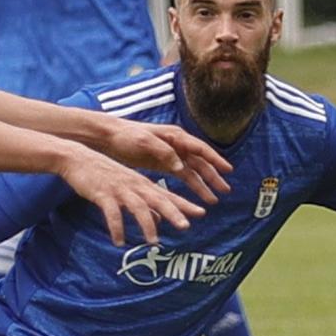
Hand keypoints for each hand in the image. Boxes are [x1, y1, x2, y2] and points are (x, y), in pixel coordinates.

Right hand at [56, 146, 202, 246]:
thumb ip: (143, 204)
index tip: (202, 213)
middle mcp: (135, 186)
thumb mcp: (127, 187)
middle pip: (158, 200)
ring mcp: (119, 190)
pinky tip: (119, 242)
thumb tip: (158, 221)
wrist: (78, 159)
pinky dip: (116, 228)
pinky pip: (112, 213)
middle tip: (186, 226)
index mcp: (142, 185)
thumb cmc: (104, 175)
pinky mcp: (103, 194)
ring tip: (154, 242)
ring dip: (147, 225)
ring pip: (138, 207)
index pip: (168, 195)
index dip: (184, 204)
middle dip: (173, 213)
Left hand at [86, 117, 231, 203]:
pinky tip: (199, 196)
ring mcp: (172, 154)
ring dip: (204, 185)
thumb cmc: (126, 135)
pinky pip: (183, 175)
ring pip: (194, 171)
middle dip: (213, 176)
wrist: (108, 138)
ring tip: (214, 200)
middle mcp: (178, 145)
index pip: (201, 148)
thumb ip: (163, 152)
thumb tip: (180, 167)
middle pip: (201, 162)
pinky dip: (192, 185)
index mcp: (175, 136)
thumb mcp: (144, 141)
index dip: (215, 159)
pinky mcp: (164, 164)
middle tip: (225, 191)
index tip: (227, 170)